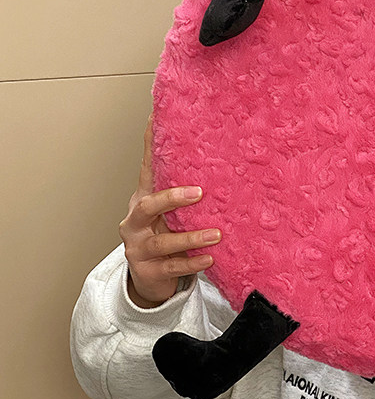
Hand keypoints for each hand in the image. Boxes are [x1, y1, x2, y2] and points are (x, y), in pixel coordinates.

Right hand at [118, 115, 220, 307]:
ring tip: (216, 234)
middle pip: (146, 205)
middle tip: (200, 193)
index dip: (148, 144)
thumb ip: (185, 187)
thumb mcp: (171, 211)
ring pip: (162, 241)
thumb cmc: (165, 236)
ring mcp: (138, 249)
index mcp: (142, 201)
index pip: (146, 169)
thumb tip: (213, 151)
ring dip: (190, 237)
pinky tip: (209, 259)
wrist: (151, 279)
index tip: (156, 119)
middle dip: (171, 198)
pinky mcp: (148, 272)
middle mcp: (135, 223)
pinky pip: (172, 267)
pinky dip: (191, 263)